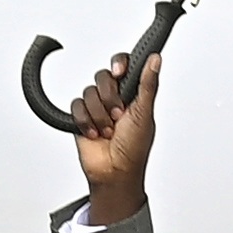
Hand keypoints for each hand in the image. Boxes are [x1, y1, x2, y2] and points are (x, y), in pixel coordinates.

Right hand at [72, 50, 158, 224]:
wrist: (114, 172)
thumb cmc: (134, 148)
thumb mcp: (145, 113)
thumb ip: (148, 84)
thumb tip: (156, 60)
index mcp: (133, 93)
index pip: (124, 65)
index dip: (119, 65)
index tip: (120, 73)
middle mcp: (114, 98)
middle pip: (103, 77)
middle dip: (110, 98)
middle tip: (118, 115)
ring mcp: (97, 107)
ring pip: (89, 92)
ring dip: (99, 114)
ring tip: (108, 130)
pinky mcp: (81, 117)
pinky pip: (76, 106)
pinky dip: (85, 121)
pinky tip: (94, 133)